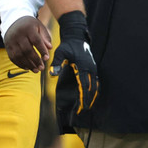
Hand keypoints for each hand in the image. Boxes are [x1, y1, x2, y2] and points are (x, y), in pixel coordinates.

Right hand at [4, 16, 51, 72]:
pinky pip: (12, 57)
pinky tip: (27, 68)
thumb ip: (45, 37)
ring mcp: (11, 41)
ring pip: (19, 55)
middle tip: (42, 68)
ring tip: (36, 70)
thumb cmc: (30, 25)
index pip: (36, 40)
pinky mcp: (7, 46)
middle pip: (27, 49)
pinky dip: (20, 64)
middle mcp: (18, 34)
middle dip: (35, 60)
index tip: (47, 58)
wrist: (13, 20)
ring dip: (28, 64)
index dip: (42, 50)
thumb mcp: (39, 27)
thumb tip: (50, 48)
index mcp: (28, 28)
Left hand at [50, 11, 98, 131]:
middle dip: (88, 100)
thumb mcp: (60, 52)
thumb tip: (52, 74)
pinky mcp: (92, 68)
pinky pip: (94, 81)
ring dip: (91, 96)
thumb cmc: (68, 46)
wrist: (77, 37)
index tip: (81, 107)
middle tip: (83, 110)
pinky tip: (89, 96)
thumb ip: (56, 63)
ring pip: (95, 85)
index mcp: (83, 67)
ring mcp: (92, 68)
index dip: (83, 98)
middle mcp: (90, 69)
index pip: (84, 86)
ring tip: (87, 106)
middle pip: (91, 88)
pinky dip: (93, 90)